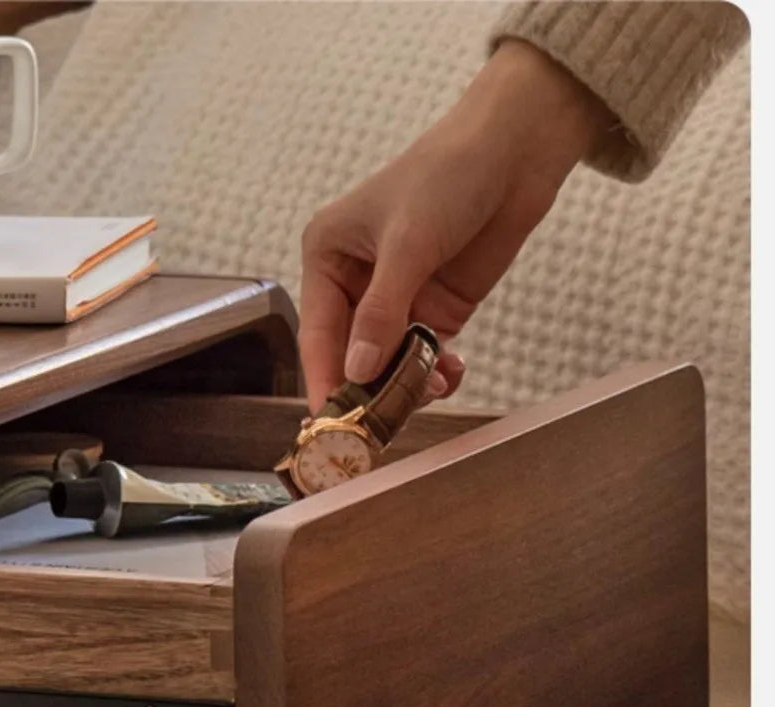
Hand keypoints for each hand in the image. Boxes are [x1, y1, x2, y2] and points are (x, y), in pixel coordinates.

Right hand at [298, 39, 613, 411]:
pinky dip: (435, 373)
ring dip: (406, 384)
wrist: (518, 150)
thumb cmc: (448, 174)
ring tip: (430, 387)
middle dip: (368, 388)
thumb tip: (358, 370)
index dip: (324, 378)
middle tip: (381, 425)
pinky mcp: (434, 310)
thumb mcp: (409, 243)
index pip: (318, 332)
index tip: (330, 422)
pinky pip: (424, 357)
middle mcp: (354, 284)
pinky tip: (451, 373)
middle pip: (351, 355)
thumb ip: (382, 312)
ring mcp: (396, 301)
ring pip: (387, 363)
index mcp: (328, 257)